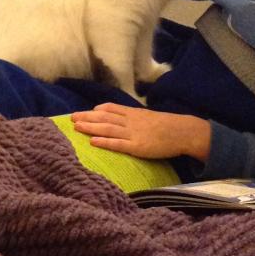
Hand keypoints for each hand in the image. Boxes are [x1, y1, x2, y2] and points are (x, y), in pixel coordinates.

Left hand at [71, 103, 210, 161]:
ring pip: (107, 128)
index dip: (97, 110)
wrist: (183, 132)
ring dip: (90, 127)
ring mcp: (133, 133)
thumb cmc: (168, 126)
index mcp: (135, 113)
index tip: (85, 111)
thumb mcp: (150, 116)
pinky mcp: (137, 146)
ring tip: (76, 127)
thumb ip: (135, 117)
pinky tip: (92, 141)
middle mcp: (131, 121)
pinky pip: (117, 144)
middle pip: (105, 117)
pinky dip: (104, 142)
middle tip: (72, 118)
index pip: (112, 109)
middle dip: (87, 117)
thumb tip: (122, 117)